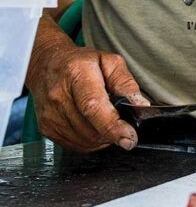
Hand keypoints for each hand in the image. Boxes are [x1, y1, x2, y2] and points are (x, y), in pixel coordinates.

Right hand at [26, 42, 147, 152]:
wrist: (47, 64)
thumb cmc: (81, 62)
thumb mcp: (110, 62)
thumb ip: (126, 83)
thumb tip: (140, 105)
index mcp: (77, 74)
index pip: (93, 107)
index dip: (112, 126)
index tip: (129, 138)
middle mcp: (59, 95)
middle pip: (90, 129)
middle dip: (113, 133)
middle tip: (123, 125)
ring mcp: (49, 114)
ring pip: (84, 141)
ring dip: (102, 139)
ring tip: (107, 122)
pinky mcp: (46, 127)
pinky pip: (74, 145)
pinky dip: (90, 142)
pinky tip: (94, 127)